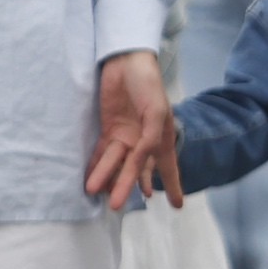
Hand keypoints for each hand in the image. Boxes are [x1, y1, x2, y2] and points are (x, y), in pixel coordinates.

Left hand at [86, 51, 181, 208]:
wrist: (126, 61)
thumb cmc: (148, 84)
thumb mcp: (156, 112)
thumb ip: (150, 139)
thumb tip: (140, 162)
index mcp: (162, 138)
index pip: (169, 167)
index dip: (172, 186)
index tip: (177, 206)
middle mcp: (144, 141)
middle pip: (136, 170)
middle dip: (127, 188)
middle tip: (118, 206)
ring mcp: (126, 136)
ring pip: (115, 163)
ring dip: (106, 177)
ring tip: (94, 191)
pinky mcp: (109, 129)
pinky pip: (102, 152)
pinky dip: (97, 164)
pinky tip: (90, 177)